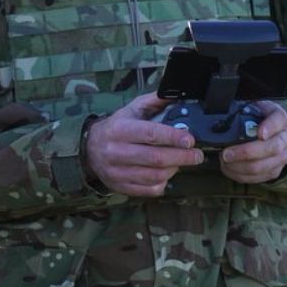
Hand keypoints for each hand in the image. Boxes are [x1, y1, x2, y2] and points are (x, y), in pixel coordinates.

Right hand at [85, 92, 203, 196]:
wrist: (89, 148)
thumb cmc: (116, 127)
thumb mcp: (131, 109)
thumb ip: (153, 102)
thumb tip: (176, 96)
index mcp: (120, 129)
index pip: (150, 133)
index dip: (172, 137)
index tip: (190, 139)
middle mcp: (116, 151)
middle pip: (155, 158)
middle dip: (181, 157)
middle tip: (197, 155)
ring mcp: (117, 171)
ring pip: (153, 176)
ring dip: (173, 169)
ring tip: (182, 162)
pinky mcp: (120, 186)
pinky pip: (147, 190)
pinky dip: (162, 183)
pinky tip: (167, 174)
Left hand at [218, 100, 286, 183]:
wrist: (269, 132)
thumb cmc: (257, 118)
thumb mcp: (252, 108)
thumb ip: (243, 112)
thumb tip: (224, 121)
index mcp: (280, 118)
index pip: (279, 119)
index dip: (270, 127)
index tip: (259, 133)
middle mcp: (286, 137)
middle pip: (272, 148)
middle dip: (246, 152)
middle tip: (226, 153)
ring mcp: (283, 156)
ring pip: (263, 166)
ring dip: (240, 166)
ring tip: (224, 161)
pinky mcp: (275, 171)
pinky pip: (258, 177)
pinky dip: (240, 175)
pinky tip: (229, 168)